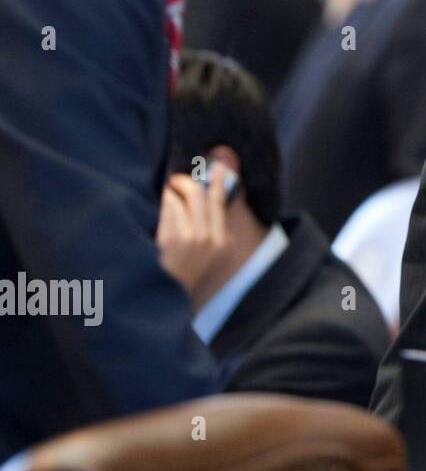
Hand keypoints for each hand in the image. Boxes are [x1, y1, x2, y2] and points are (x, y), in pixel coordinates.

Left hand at [156, 161, 234, 301]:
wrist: (165, 304)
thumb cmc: (184, 277)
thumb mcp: (209, 256)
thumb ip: (213, 229)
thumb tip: (209, 195)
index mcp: (224, 243)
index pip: (221, 202)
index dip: (217, 182)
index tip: (217, 167)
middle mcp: (211, 239)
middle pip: (200, 195)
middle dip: (185, 182)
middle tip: (175, 181)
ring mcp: (193, 239)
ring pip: (182, 199)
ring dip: (170, 194)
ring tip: (164, 198)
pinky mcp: (172, 240)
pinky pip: (168, 208)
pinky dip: (162, 205)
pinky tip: (157, 211)